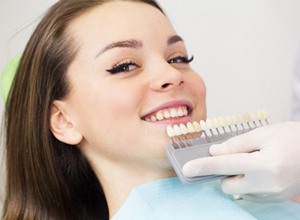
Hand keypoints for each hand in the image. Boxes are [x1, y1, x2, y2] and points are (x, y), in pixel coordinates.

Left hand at [182, 122, 299, 202]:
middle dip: (224, 172)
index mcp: (266, 164)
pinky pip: (251, 193)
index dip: (204, 166)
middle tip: (235, 158)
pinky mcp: (275, 199)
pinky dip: (249, 182)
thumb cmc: (293, 138)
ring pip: (239, 190)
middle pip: (228, 184)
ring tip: (254, 161)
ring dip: (238, 177)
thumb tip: (214, 152)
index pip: (225, 165)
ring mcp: (273, 195)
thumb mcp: (264, 133)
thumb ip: (236, 144)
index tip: (187, 168)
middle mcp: (269, 184)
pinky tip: (261, 170)